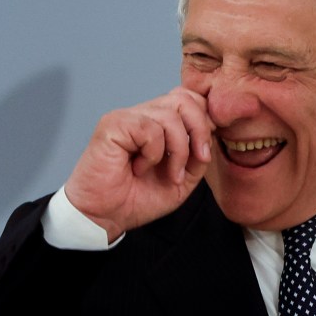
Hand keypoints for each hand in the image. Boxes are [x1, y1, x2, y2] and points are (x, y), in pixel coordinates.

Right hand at [63, 87, 214, 240]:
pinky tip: (140, 168)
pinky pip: (150, 129)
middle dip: (200, 130)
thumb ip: (198, 157)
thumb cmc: (135, 200)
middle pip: (184, 98)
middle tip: (199, 159)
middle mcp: (142, 115)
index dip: (204, 119)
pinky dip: (154, 153)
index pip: (188, 98)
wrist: (104, 217)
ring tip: (169, 174)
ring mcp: (127, 118)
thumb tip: (211, 135)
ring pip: (171, 115)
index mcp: (158, 123)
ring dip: (179, 150)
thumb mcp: (182, 180)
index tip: (205, 151)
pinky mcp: (113, 125)